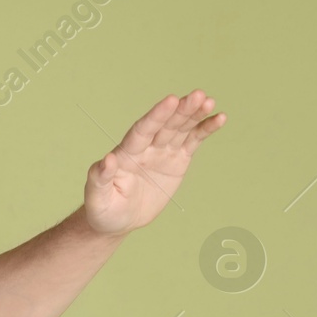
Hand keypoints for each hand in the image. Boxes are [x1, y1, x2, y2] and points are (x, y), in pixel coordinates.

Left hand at [83, 90, 226, 235]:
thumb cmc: (103, 210)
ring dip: (195, 114)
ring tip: (209, 101)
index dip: (156, 116)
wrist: (117, 220)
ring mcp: (161, 152)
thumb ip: (99, 178)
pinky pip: (192, 141)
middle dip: (181, 110)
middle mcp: (145, 148)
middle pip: (165, 125)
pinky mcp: (176, 160)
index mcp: (125, 154)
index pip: (142, 131)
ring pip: (180, 129)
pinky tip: (219, 118)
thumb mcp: (97, 198)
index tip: (171, 100)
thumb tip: (106, 159)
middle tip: (198, 96)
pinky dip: (205, 129)